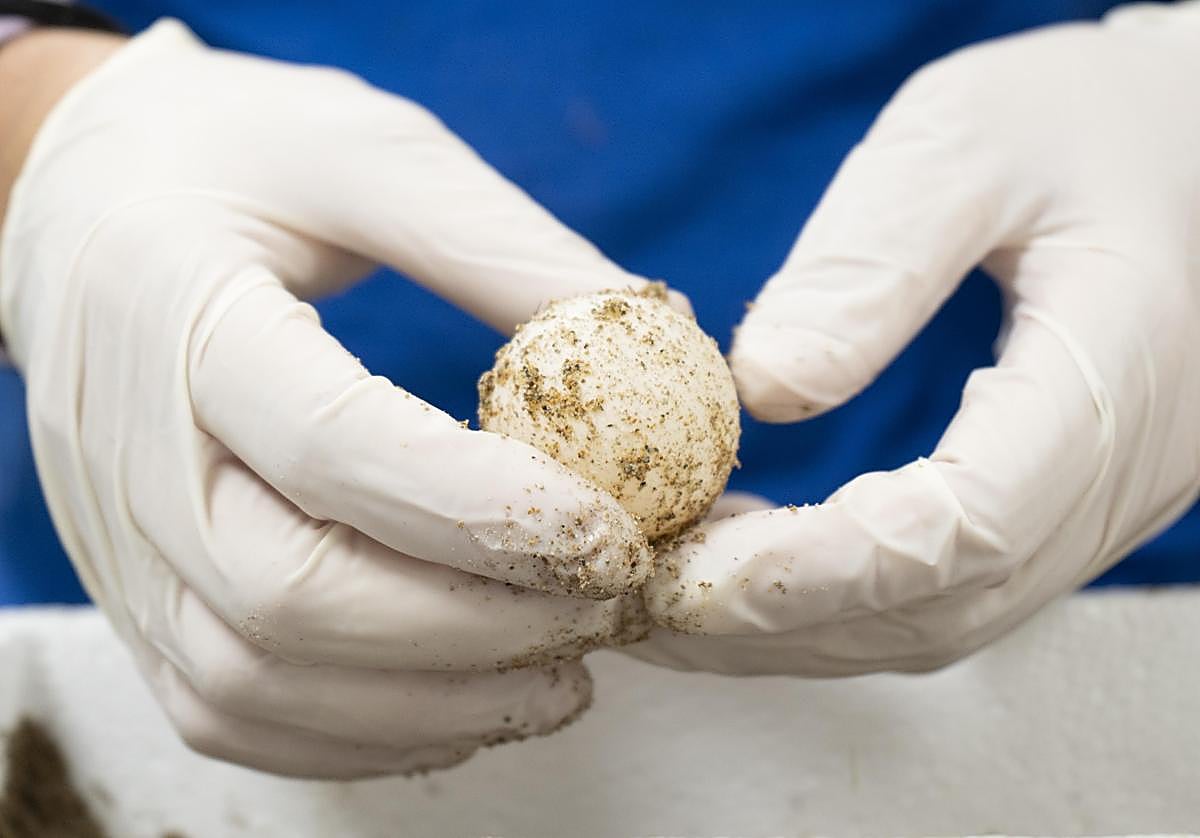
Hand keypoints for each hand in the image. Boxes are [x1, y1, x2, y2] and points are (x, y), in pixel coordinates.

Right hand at [0, 21, 656, 775]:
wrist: (82, 205)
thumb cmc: (237, 159)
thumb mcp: (370, 156)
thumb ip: (501, 250)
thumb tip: (656, 343)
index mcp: (179, 311)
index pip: (329, 446)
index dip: (482, 508)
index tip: (613, 532)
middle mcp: (131, 451)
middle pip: (290, 597)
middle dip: (477, 625)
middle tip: (607, 606)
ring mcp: (121, 544)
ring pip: (256, 683)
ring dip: (431, 702)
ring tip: (565, 672)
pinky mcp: (136, 596)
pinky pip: (229, 711)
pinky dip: (360, 732)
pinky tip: (467, 697)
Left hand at [634, 4, 1199, 675]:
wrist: (1182, 144)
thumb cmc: (1081, 123)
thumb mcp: (971, 141)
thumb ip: (876, 259)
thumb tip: (762, 388)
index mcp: (1114, 369)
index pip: (966, 528)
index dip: (820, 568)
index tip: (687, 570)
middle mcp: (1117, 474)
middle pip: (938, 605)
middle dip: (777, 619)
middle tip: (645, 593)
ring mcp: (1091, 506)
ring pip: (934, 621)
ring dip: (792, 626)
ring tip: (670, 587)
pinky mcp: (1052, 507)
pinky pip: (939, 593)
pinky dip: (830, 599)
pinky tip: (745, 561)